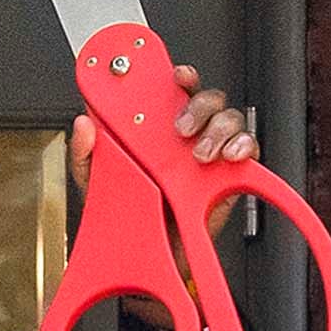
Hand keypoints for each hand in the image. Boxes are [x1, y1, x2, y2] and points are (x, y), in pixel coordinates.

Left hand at [89, 55, 272, 243]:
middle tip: (182, 129)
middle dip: (199, 106)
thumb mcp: (95, 181)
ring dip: (218, 130)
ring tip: (200, 154)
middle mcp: (185, 137)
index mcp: (155, 129)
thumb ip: (85, 152)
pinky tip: (229, 156)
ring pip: (228, 120)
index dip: (178, 77)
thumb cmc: (126, 214)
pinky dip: (244, 147)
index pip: (172, 90)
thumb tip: (83, 124)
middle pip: (206, 99)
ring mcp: (209, 154)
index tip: (175, 76)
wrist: (149, 254)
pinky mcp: (228, 176)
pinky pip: (247, 151)